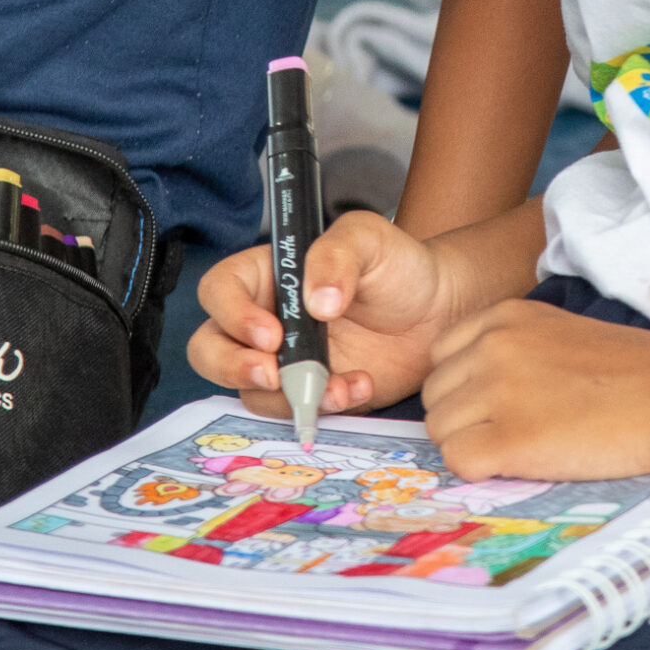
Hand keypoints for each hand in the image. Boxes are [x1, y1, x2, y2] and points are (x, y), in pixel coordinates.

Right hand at [188, 210, 464, 418]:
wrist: (439, 312)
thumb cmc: (397, 264)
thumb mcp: (368, 239)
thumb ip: (336, 257)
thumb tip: (316, 302)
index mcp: (266, 274)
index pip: (219, 290)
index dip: (232, 315)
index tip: (271, 334)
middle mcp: (264, 319)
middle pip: (210, 348)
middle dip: (231, 367)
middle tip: (273, 375)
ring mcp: (284, 362)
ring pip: (249, 390)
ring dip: (287, 396)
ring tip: (339, 384)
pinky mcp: (309, 393)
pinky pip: (294, 411)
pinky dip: (321, 408)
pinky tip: (359, 388)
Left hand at [420, 300, 649, 482]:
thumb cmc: (631, 372)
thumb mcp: (559, 334)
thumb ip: (511, 349)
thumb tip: (473, 392)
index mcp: (503, 317)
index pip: (441, 358)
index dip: (464, 390)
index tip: (498, 405)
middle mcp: (491, 346)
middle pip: (435, 397)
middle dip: (464, 421)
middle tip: (515, 432)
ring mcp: (497, 391)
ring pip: (441, 433)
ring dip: (473, 447)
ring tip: (526, 447)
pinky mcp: (510, 438)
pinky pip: (459, 463)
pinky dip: (484, 472)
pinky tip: (525, 464)